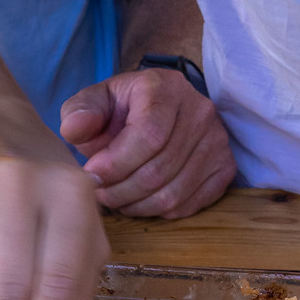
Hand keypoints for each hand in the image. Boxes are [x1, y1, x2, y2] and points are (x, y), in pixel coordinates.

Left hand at [59, 69, 234, 218]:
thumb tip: (74, 130)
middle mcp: (199, 112)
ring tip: (115, 197)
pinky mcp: (225, 167)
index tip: (91, 175)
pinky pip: (190, 204)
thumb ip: (78, 112)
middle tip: (99, 193)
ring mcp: (217, 141)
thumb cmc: (122, 109)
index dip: (116, 164)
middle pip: (159, 170)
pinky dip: (159, 211)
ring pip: (173, 193)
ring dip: (136, 205)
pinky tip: (140, 200)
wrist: (157, 110)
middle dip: (120, 190)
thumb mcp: (94, 101)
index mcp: (166, 88)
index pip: (148, 136)